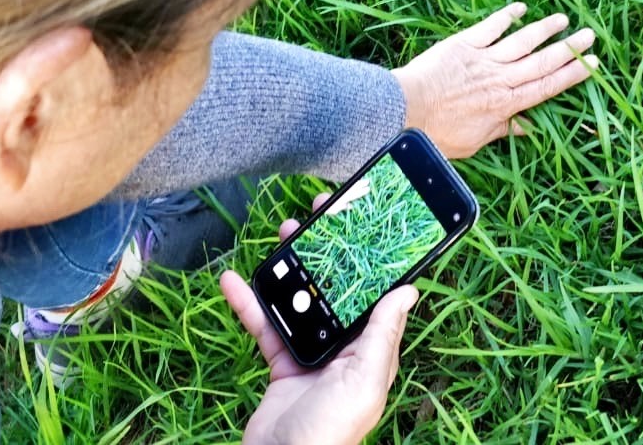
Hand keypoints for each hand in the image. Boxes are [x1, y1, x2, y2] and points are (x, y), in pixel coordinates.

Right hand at [221, 195, 417, 444]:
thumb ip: (382, 334)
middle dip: (327, 254)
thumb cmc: (331, 431)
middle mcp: (347, 351)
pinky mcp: (282, 365)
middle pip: (337, 291)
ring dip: (290, 270)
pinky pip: (267, 326)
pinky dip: (250, 303)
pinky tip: (234, 281)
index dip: (371, 260)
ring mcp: (313, 357)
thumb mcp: (364, 379)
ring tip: (281, 236)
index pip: (376, 296)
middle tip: (315, 218)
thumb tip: (409, 291)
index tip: (362, 224)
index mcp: (373, 352)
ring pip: (301, 301)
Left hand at [392, 3, 598, 157]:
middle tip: (589, 35)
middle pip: (542, 61)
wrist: (405, 111)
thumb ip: (501, 131)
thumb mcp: (472, 142)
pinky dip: (506, 16)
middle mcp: (501, 78)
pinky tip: (521, 8)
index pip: (547, 87)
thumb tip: (526, 128)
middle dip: (569, 48)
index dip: (572, 75)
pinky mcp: (464, 44)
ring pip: (522, 41)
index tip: (593, 64)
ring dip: (545, 29)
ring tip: (563, 19)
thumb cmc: (435, 134)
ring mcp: (483, 59)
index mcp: (506, 104)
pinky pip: (490, 27)